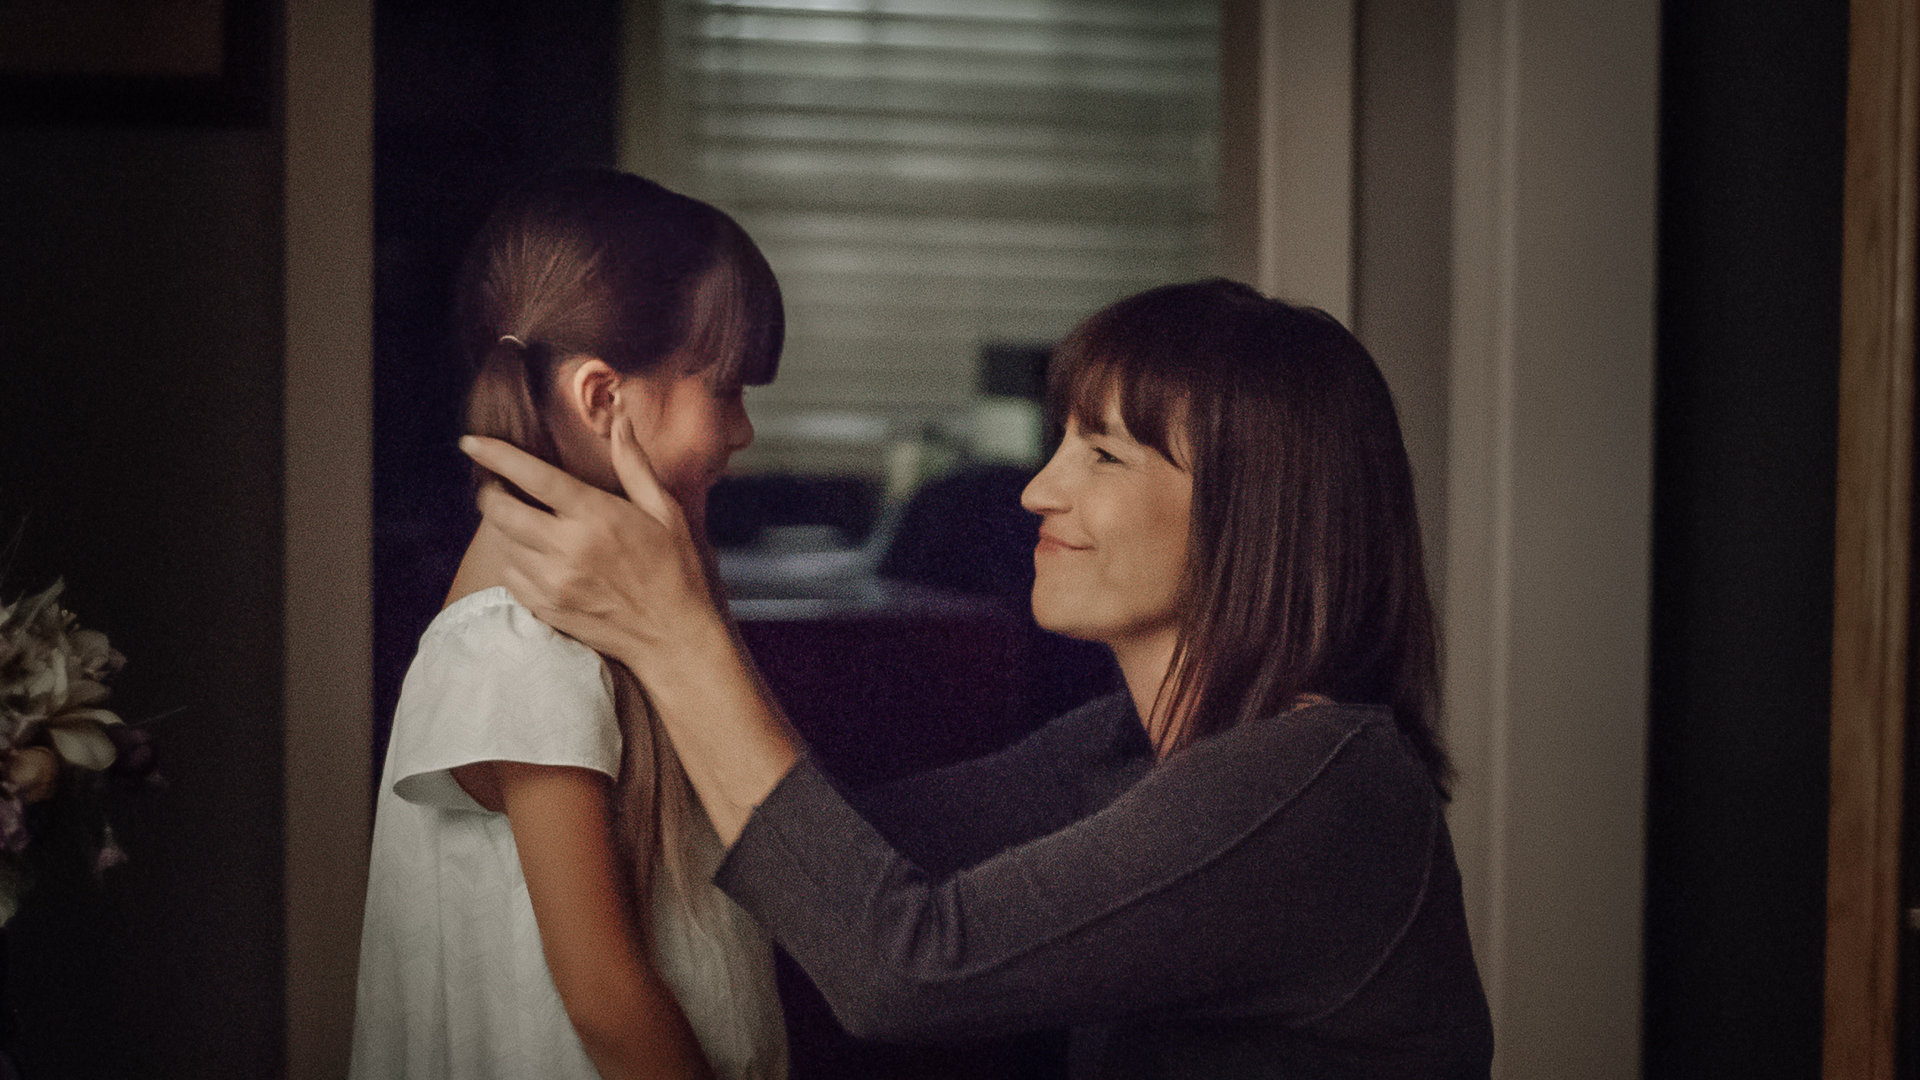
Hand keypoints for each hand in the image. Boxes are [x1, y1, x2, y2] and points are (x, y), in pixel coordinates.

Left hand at [461, 417, 719, 672]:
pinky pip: (510, 576)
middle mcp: (568, 547)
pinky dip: (515, 561)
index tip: (471, 442)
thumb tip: (621, 417)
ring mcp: (553, 581)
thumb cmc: (675, 570)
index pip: (532, 476)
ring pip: (503, 543)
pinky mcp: (546, 607)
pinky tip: (537, 559)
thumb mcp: (664, 511)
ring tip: (526, 524)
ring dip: (506, 529)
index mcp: (597, 515)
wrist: (673, 638)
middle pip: (500, 510)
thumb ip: (634, 463)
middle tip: (498, 487)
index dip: (496, 455)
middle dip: (491, 493)